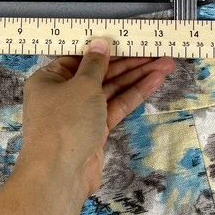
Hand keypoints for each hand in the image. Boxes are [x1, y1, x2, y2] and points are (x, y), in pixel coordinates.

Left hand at [16, 38, 175, 200]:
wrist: (59, 173)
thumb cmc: (65, 121)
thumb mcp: (82, 86)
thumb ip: (95, 64)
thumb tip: (100, 42)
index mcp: (49, 78)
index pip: (78, 57)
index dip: (104, 49)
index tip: (127, 40)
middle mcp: (62, 93)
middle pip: (98, 73)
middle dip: (128, 62)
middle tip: (157, 52)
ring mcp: (79, 113)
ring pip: (110, 89)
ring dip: (136, 76)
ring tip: (165, 63)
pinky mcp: (95, 129)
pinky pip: (115, 106)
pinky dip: (134, 94)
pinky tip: (155, 80)